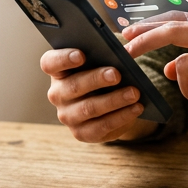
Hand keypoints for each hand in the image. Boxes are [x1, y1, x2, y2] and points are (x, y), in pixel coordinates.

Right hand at [40, 48, 154, 142]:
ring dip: (114, 100)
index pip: (50, 63)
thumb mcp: (101, 61)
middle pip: (73, 86)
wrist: (109, 102)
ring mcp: (67, 116)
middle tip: (116, 74)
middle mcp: (57, 94)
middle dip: (96, 79)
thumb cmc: (103, 73)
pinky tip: (136, 108)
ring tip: (134, 93)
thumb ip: (104, 55)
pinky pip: (101, 126)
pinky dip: (121, 116)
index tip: (81, 55)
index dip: (64, 58)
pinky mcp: (81, 133)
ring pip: (89, 108)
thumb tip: (120, 54)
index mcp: (58, 71)